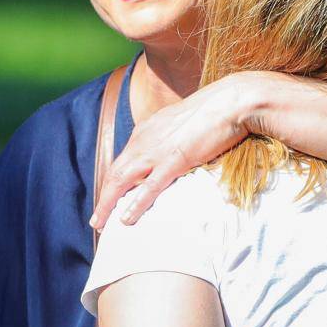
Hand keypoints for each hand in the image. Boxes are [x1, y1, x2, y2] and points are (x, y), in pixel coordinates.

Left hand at [90, 73, 254, 229]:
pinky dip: (136, 203)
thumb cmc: (213, 112)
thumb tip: (173, 151)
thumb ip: (171, 137)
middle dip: (104, 197)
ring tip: (101, 224)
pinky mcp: (175, 160)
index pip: (123, 161)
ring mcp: (158, 151)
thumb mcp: (182, 123)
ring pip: (123, 180)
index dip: (113, 182)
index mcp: (146, 131)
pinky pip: (150, 186)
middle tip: (96, 220)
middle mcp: (145, 140)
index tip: (109, 199)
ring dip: (109, 204)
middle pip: (116, 173)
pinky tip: (126, 218)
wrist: (230, 102)